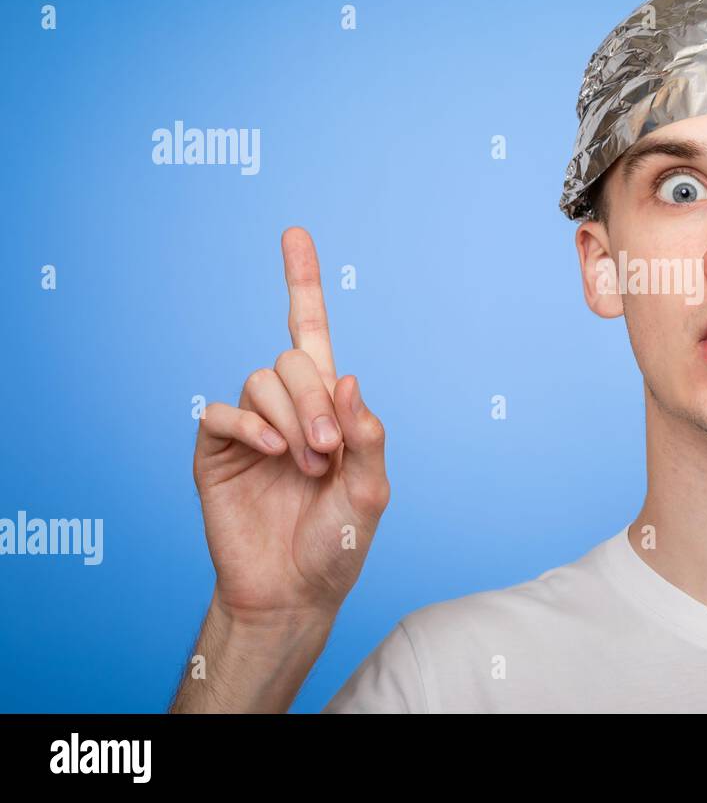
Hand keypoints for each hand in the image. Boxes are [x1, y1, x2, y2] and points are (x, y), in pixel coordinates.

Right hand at [193, 227, 388, 624]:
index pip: (310, 332)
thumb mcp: (372, 490)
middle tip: (327, 451)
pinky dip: (249, 427)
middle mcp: (287, 407)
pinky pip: (221, 411)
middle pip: (292, 359)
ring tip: (305, 465)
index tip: (294, 233)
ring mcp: (249, 428)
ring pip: (261, 382)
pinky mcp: (216, 451)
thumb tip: (347, 376)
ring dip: (290, 419)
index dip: (302, 282)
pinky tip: (271, 454)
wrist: (293, 592)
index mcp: (328, 407)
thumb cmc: (338, 542)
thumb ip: (368, 434)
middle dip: (315, 399)